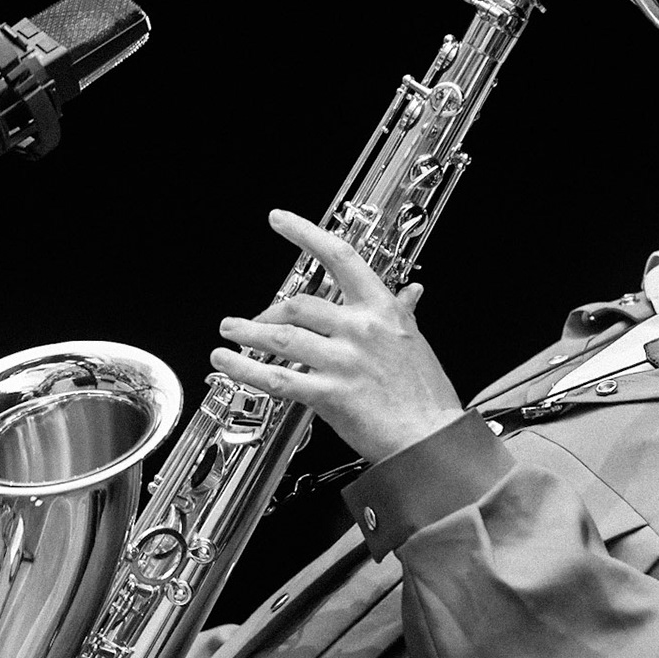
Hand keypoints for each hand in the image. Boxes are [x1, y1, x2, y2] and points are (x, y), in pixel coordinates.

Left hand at [210, 209, 465, 463]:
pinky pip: (278, 379)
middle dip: (267, 312)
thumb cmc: (426, 394)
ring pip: (281, 338)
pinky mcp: (330, 394)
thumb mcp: (417, 341)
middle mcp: (360, 329)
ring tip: (229, 332)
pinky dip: (246, 370)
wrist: (431, 437)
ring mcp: (343, 361)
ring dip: (247, 334)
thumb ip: (405, 314)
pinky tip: (227, 364)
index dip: (306, 233)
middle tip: (252, 321)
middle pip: (299, 305)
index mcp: (382, 310)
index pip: (340, 257)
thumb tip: (412, 291)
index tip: (280, 220)